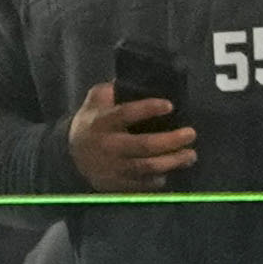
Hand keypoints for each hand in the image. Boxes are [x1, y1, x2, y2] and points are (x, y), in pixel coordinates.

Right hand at [66, 82, 194, 190]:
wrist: (71, 154)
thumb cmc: (91, 122)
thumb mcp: (95, 100)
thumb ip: (112, 90)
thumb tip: (137, 79)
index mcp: (102, 121)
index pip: (126, 114)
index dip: (148, 109)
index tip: (170, 106)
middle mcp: (108, 145)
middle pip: (144, 145)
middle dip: (171, 140)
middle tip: (191, 134)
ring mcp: (113, 167)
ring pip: (147, 167)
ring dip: (172, 161)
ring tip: (190, 155)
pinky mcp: (117, 184)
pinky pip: (142, 184)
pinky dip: (158, 179)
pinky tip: (171, 170)